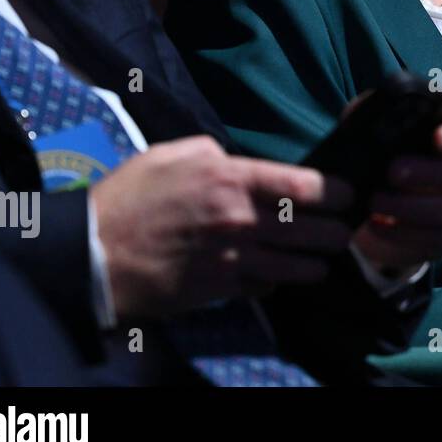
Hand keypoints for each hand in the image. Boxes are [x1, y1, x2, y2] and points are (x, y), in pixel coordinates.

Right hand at [93, 136, 353, 318]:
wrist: (92, 254)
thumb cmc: (128, 197)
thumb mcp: (171, 155)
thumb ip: (213, 152)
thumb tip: (237, 160)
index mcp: (230, 179)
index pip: (302, 186)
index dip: (335, 191)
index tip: (348, 194)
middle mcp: (240, 220)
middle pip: (311, 230)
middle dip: (336, 232)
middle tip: (345, 230)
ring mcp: (233, 259)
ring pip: (297, 266)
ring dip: (316, 263)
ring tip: (324, 259)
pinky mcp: (221, 289)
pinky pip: (265, 287)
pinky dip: (275, 283)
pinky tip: (279, 277)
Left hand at [352, 112, 441, 271]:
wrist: (367, 201)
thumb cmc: (379, 154)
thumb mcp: (372, 127)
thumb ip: (375, 114)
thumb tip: (375, 116)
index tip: (437, 137)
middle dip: (431, 173)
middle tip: (392, 171)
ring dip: (412, 207)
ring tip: (375, 202)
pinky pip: (438, 239)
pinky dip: (404, 233)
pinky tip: (378, 224)